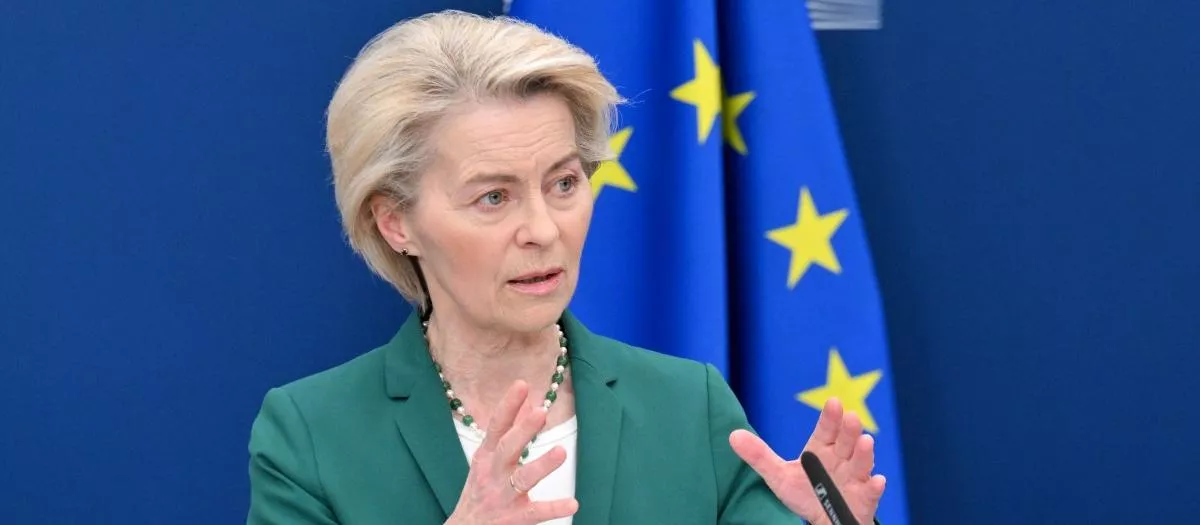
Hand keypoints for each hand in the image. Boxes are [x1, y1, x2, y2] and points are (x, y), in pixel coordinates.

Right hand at [445, 380, 577, 524]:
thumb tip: (526, 406)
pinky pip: (536, 512)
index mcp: (486, 457)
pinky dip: (554, 508)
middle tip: (540, 412)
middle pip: (508, 448)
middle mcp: (493, 474)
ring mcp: (503, 497)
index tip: (522, 385)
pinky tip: (572, 503)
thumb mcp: (485, 462)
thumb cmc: (479, 492)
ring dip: (542, 465)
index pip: (496, 427)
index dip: (508, 406)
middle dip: (523, 430)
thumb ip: (504, 436)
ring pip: (523, 478)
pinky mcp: (514, 518)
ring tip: (561, 452)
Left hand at [729, 398, 884, 524]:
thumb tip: (732, 436)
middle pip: (846, 442)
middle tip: (851, 417)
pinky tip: (877, 481)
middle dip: (849, 430)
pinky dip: (875, 487)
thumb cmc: (804, 492)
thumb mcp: (779, 475)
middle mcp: (842, 459)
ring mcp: (855, 478)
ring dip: (865, 453)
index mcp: (822, 449)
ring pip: (861, 463)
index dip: (830, 417)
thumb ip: (759, 456)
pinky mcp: (864, 499)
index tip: (833, 402)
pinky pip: (871, 492)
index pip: (826, 430)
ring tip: (866, 441)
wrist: (822, 519)